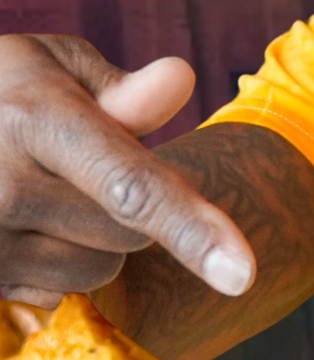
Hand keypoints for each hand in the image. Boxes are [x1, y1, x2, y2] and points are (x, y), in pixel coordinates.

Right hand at [0, 35, 254, 306]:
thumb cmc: (1, 93)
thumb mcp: (51, 66)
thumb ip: (121, 89)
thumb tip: (182, 80)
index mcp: (35, 119)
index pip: (130, 185)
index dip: (193, 228)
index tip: (242, 272)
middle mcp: (4, 187)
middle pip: (130, 233)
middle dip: (128, 206)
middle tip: (77, 166)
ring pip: (99, 268)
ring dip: (93, 239)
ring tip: (41, 194)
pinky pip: (58, 292)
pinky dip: (57, 264)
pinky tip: (18, 225)